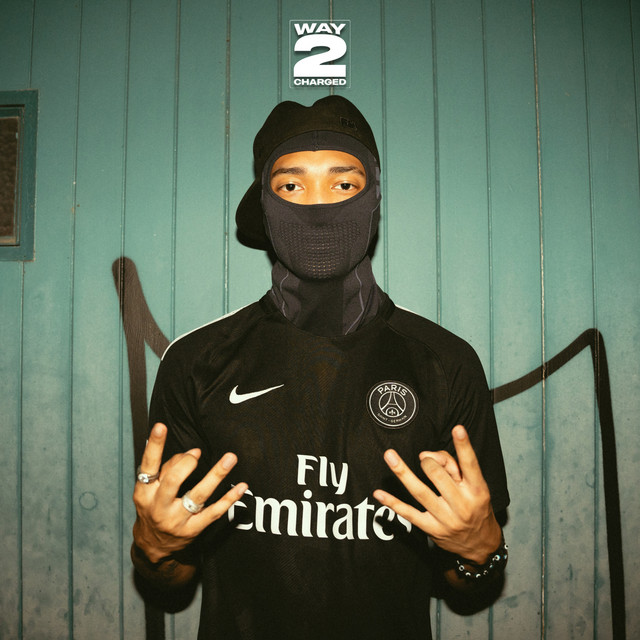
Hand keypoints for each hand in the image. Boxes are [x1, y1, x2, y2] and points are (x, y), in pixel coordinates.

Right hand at [133, 423, 247, 562]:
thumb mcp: (150, 490)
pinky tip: (242, 486)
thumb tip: (193, 452)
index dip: (154, 446)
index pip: (148, 465)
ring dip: (216, 475)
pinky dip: (229, 499)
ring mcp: (177, 520)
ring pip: (198, 496)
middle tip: (197, 453)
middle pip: (173, 481)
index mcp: (144, 492)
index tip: (161, 426)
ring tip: (230, 458)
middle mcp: (159, 506)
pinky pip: (214, 512)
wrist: (153, 546)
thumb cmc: (153, 507)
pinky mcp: (193, 530)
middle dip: (187, 463)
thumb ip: (168, 468)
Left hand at [373, 425, 500, 563]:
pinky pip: (409, 514)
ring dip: (403, 473)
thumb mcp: (475, 488)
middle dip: (429, 462)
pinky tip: (379, 493)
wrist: (481, 546)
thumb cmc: (475, 507)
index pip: (471, 464)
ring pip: (420, 492)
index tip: (457, 428)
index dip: (464, 446)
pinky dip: (393, 503)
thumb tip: (426, 456)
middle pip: (439, 475)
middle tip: (425, 460)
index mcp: (477, 490)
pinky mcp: (432, 529)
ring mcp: (446, 519)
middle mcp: (462, 504)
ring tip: (390, 456)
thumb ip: (455, 467)